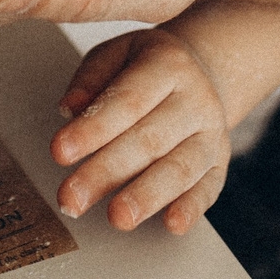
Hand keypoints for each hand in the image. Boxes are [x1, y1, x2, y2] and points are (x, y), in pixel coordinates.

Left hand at [51, 26, 232, 232]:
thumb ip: (91, 78)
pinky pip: (209, 187)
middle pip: (150, 139)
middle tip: (72, 198)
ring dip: (147, 196)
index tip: (59, 152)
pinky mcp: (219, 163)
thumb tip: (70, 108)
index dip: (93, 129)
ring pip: (180, 168)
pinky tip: (172, 224)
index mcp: (167, 64)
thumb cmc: (147, 68)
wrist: (201, 73)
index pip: (127, 100)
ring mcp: (211, 133)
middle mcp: (196, 98)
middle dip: (107, 172)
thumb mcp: (117, 54)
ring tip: (117, 217)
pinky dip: (191, 208)